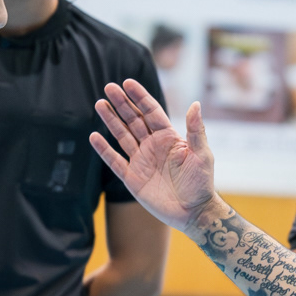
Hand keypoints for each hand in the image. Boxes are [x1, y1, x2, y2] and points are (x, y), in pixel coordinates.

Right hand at [90, 80, 216, 233]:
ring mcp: (141, 161)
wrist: (193, 212)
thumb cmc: (202, 183)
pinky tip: (94, 136)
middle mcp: (152, 146)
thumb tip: (195, 104)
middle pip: (133, 120)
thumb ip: (196, 130)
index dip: (139, 97)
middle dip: (121, 104)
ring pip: (122, 136)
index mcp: (168, 137)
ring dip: (111, 120)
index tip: (128, 83)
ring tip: (99, 104)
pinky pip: (115, 161)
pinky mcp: (132, 178)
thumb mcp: (202, 155)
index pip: (151, 112)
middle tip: (109, 87)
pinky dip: (104, 150)